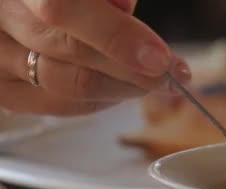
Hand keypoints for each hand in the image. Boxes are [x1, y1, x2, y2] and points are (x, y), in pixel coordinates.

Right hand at [0, 0, 190, 115]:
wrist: (25, 8)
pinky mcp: (5, 91)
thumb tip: (125, 8)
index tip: (158, 56)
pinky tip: (125, 89)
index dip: (116, 36)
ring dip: (123, 88)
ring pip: (66, 85)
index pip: (62, 9)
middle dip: (133, 70)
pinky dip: (101, 100)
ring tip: (156, 82)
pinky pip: (59, 105)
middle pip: (69, 54)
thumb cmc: (68, 0)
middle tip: (174, 74)